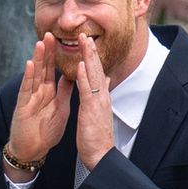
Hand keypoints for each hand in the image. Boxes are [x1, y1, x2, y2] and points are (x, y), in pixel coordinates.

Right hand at [7, 33, 72, 167]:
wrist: (33, 150)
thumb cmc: (45, 131)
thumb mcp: (60, 109)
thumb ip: (65, 92)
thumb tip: (72, 76)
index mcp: (49, 92)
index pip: (53, 70)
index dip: (57, 56)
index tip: (62, 40)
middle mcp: (38, 92)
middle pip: (43, 68)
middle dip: (47, 51)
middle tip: (50, 34)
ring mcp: (29, 97)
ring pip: (34, 75)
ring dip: (37, 59)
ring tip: (40, 43)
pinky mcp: (22, 106)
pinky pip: (26, 90)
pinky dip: (28, 77)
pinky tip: (30, 64)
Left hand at [74, 33, 115, 168]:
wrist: (101, 155)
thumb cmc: (98, 135)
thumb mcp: (100, 111)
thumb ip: (102, 93)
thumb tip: (107, 79)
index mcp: (102, 96)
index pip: (98, 72)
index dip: (93, 56)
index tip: (89, 42)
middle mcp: (102, 96)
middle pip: (97, 68)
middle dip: (91, 51)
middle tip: (86, 34)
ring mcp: (98, 102)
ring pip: (94, 74)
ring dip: (88, 57)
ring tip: (84, 41)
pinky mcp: (91, 109)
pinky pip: (87, 90)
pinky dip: (84, 76)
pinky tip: (80, 65)